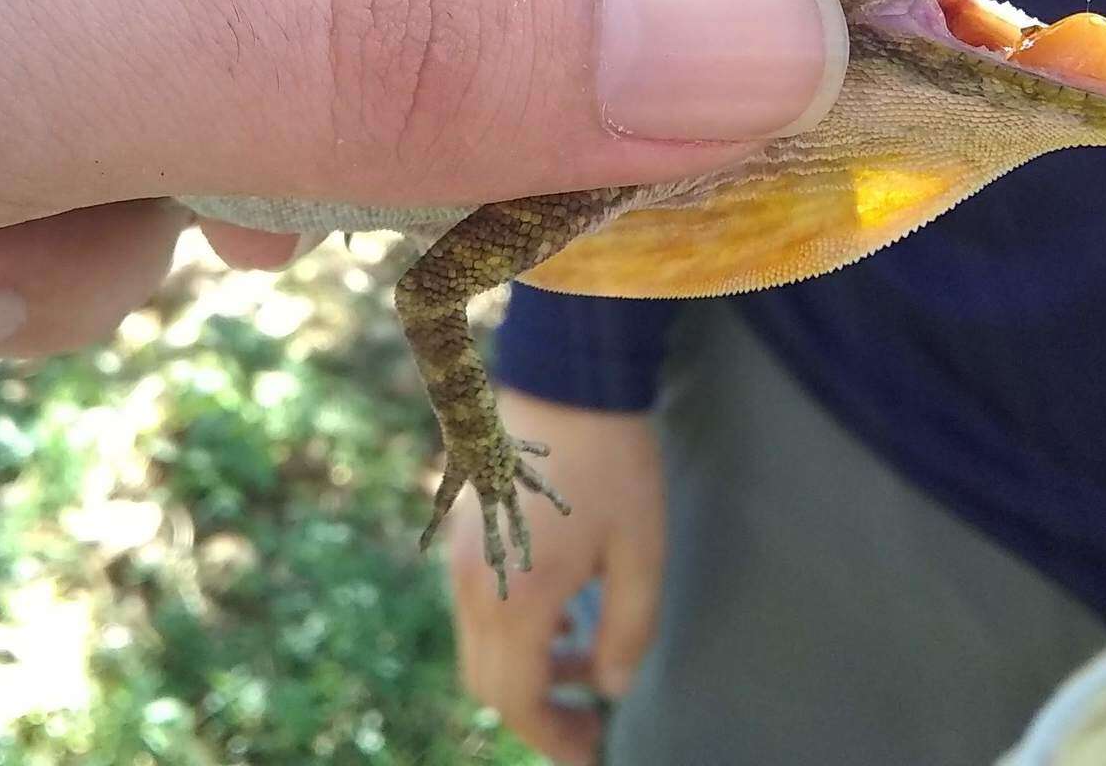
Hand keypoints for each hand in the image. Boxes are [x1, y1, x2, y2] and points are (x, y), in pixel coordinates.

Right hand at [449, 391, 664, 764]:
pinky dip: (514, 633)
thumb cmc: (612, 463)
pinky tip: (567, 615)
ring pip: (480, 649)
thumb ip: (629, 632)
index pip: (518, 700)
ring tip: (589, 659)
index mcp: (517, 597)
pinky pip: (479, 610)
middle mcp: (475, 584)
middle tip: (591, 718)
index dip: (554, 737)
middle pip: (489, 685)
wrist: (567, 377)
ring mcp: (464, 557)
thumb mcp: (641, 553)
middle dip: (540, 713)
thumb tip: (610, 687)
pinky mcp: (465, 535)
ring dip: (528, 671)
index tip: (591, 750)